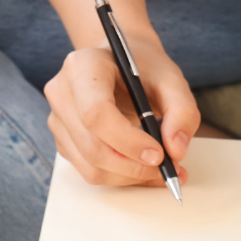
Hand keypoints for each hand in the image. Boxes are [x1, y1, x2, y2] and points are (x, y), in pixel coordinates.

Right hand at [43, 36, 197, 187]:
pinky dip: (120, 177)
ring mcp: (58, 121)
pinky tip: (140, 167)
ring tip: (158, 170)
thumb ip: (182, 111)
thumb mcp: (170, 78)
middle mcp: (62, 93)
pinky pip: (90, 172)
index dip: (127, 141)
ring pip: (91, 168)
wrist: (121, 64)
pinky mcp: (64, 142)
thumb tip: (175, 150)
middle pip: (93, 148)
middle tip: (165, 167)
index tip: (158, 154)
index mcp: (82, 67)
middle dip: (133, 166)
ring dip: (128, 177)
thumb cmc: (142, 67)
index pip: (96, 114)